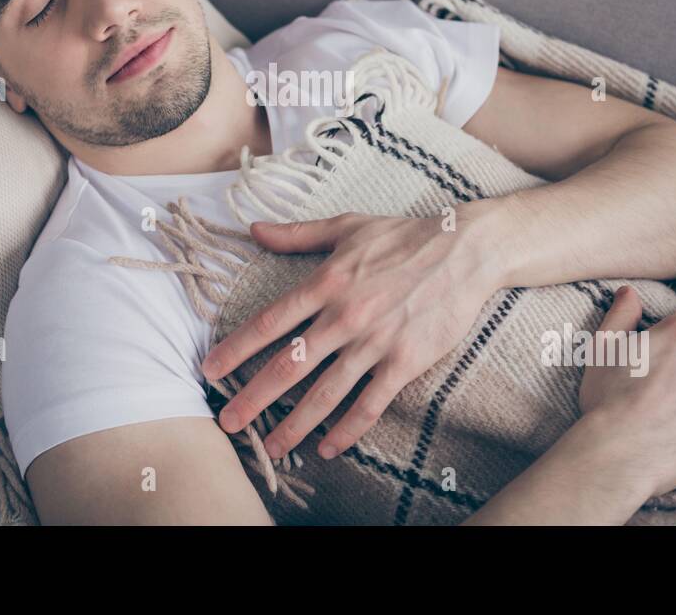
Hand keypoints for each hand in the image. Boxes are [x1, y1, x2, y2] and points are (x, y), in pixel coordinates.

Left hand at [200, 207, 502, 460]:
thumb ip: (296, 234)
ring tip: (271, 449)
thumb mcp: (346, 226)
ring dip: (294, 425)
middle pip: (289, 366)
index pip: (270, 322)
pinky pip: (370, 404)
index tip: (210, 372)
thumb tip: (254, 229)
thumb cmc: (403, 235)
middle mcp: (345, 316)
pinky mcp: (405, 361)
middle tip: (227, 423)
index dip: (236, 350)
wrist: (464, 250)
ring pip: (325, 393)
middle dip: (253, 398)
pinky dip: (347, 430)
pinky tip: (327, 448)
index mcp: (326, 282)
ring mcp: (375, 342)